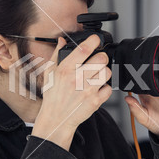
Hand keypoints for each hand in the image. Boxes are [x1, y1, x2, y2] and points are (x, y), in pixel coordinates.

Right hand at [32, 34, 111, 149]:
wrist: (56, 118)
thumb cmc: (53, 96)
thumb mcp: (50, 73)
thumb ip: (56, 55)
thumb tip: (62, 40)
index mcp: (65, 70)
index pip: (84, 49)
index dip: (93, 40)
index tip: (95, 39)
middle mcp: (77, 79)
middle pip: (101, 59)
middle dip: (101, 57)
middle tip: (97, 61)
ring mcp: (87, 91)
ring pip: (107, 72)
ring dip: (103, 72)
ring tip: (96, 75)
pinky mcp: (95, 101)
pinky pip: (108, 88)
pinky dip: (105, 88)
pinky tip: (96, 88)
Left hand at [124, 75, 158, 140]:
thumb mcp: (145, 119)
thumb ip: (135, 109)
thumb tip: (127, 99)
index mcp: (146, 94)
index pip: (139, 81)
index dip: (136, 77)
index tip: (133, 75)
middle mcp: (156, 89)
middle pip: (151, 74)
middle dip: (148, 71)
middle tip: (145, 71)